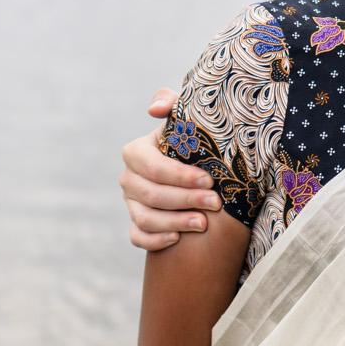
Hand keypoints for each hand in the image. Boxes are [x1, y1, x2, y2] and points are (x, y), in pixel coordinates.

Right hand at [120, 86, 220, 250]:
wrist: (193, 171)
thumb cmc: (190, 143)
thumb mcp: (183, 121)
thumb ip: (171, 104)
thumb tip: (154, 108)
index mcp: (136, 152)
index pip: (153, 167)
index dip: (180, 175)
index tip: (209, 179)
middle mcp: (129, 178)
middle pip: (151, 194)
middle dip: (185, 199)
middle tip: (215, 203)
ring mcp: (130, 203)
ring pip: (146, 218)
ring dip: (175, 222)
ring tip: (203, 223)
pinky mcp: (136, 224)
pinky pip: (138, 237)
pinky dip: (156, 240)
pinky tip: (178, 239)